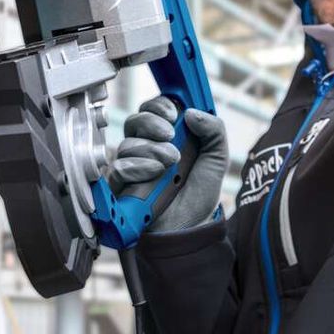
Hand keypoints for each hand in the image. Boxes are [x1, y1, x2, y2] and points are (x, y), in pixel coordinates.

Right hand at [110, 96, 227, 231]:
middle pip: (134, 121)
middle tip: (170, 135)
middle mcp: (145, 148)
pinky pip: (117, 168)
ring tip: (169, 163)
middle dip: (151, 123)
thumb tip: (192, 111)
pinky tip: (153, 172)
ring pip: (126, 144)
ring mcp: (131, 166)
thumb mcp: (216, 158)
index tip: (174, 114)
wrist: (192, 226)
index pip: (152, 110)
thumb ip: (213, 130)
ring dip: (149, 149)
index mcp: (165, 136)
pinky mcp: (121, 187)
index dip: (159, 106)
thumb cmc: (200, 193)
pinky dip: (135, 167)